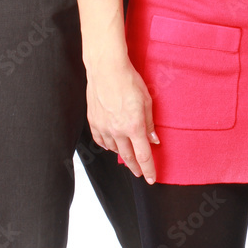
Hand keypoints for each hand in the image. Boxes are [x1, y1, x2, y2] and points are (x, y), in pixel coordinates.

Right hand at [86, 58, 159, 183]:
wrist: (106, 68)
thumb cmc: (129, 80)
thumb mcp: (147, 100)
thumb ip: (150, 123)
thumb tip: (154, 140)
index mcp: (134, 126)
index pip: (143, 156)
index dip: (149, 169)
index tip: (151, 178)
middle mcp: (118, 131)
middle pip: (128, 157)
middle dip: (135, 167)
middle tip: (140, 173)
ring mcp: (104, 127)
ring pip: (113, 149)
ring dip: (122, 154)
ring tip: (127, 154)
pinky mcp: (93, 121)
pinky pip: (100, 140)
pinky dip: (107, 145)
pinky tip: (111, 144)